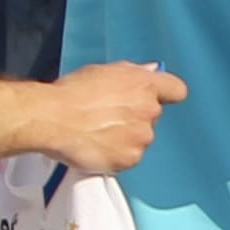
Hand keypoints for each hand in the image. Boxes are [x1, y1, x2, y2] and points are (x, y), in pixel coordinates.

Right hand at [40, 61, 183, 176]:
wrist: (52, 119)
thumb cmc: (72, 92)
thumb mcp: (103, 71)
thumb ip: (132, 73)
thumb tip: (153, 71)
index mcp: (145, 85)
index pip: (177, 90)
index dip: (166, 94)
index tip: (156, 97)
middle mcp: (149, 111)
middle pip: (153, 115)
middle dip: (136, 116)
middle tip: (109, 116)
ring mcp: (141, 137)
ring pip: (141, 138)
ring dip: (126, 137)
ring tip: (98, 133)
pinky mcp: (130, 159)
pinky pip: (129, 157)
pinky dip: (116, 155)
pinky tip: (98, 147)